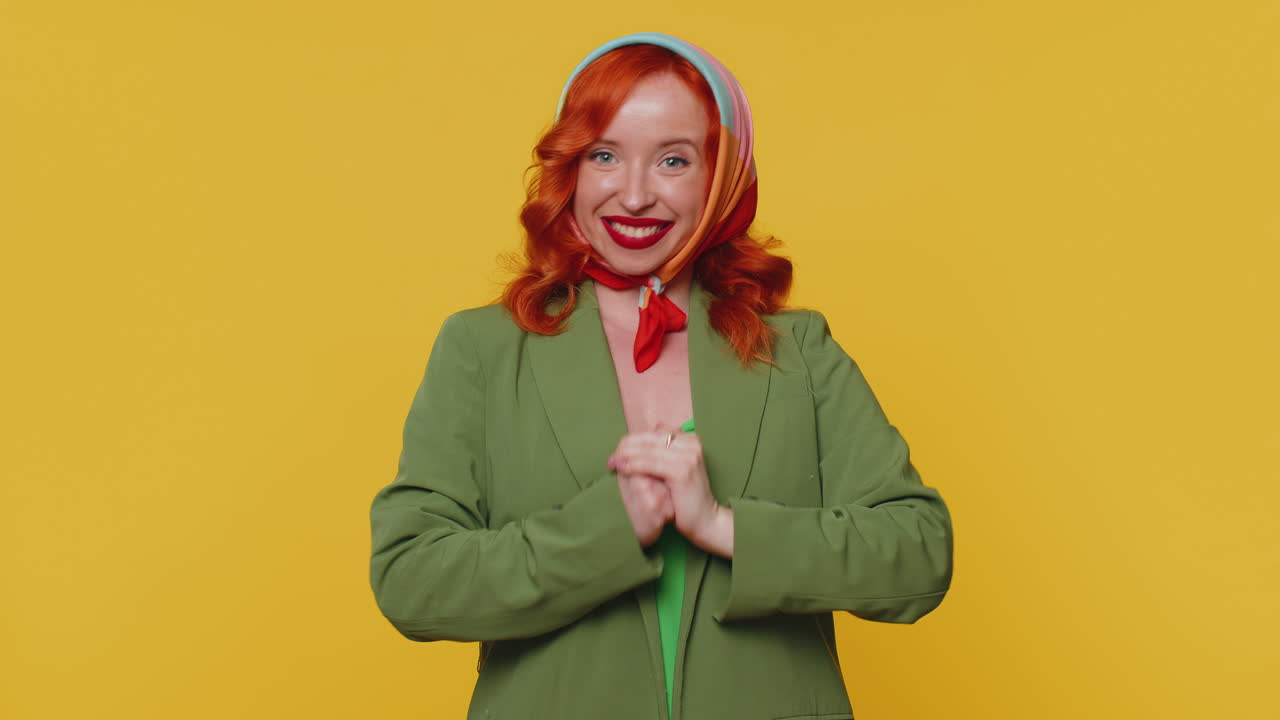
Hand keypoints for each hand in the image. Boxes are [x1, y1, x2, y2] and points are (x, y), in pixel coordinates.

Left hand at [609, 426, 733, 557]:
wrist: (706, 520)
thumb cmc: (687, 497)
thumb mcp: (676, 470)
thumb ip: (662, 454)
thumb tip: (635, 443)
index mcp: (691, 440)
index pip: (655, 432)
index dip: (634, 440)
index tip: (619, 452)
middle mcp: (691, 444)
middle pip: (650, 439)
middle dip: (626, 447)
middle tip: (611, 458)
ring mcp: (688, 456)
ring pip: (647, 450)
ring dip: (626, 456)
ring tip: (613, 463)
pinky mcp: (682, 470)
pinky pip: (650, 464)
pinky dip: (633, 465)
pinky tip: (622, 469)